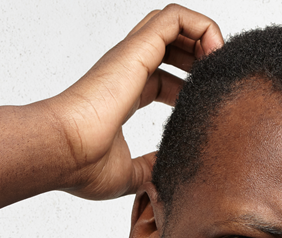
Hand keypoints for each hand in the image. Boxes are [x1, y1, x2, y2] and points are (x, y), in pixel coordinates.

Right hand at [43, 4, 222, 200]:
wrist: (62, 152)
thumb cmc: (81, 165)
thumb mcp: (129, 174)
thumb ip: (149, 169)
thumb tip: (164, 175)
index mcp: (125, 95)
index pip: (163, 78)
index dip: (190, 87)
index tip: (207, 106)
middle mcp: (128, 71)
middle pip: (169, 44)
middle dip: (200, 56)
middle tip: (218, 81)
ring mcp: (132, 57)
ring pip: (173, 23)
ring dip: (203, 36)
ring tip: (219, 63)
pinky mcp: (138, 49)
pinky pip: (176, 18)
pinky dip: (201, 27)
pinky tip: (215, 52)